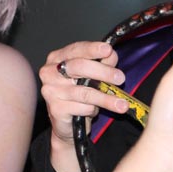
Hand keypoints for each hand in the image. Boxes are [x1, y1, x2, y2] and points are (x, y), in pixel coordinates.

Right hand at [39, 41, 127, 171]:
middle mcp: (50, 72)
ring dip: (106, 98)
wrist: (67, 122)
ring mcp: (51, 91)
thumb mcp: (91, 75)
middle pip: (79, 67)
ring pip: (84, 92)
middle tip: (120, 78)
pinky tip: (95, 110)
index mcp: (57, 58)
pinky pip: (82, 108)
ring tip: (122, 104)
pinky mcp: (56, 109)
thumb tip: (111, 54)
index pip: (76, 49)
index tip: (108, 50)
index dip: (92, 49)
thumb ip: (102, 63)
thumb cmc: (78, 93)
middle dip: (103, 72)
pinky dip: (93, 110)